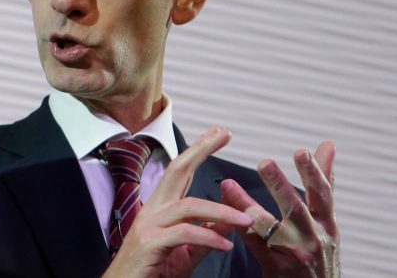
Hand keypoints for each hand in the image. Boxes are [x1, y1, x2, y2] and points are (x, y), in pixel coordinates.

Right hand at [103, 126, 253, 277]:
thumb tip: (230, 224)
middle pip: (177, 171)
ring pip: (189, 206)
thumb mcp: (184, 254)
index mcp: (160, 209)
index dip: (198, 151)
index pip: (180, 172)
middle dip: (201, 150)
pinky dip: (209, 238)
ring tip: (247, 220)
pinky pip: (185, 234)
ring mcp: (149, 225)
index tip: (218, 133)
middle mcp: (153, 211)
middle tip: (223, 133)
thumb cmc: (149, 274)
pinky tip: (226, 245)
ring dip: (222, 211)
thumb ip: (205, 238)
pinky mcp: (149, 244)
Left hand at [222, 141, 338, 276]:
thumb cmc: (318, 252)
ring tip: (230, 186)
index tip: (303, 151)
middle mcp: (314, 238)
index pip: (323, 194)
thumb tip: (328, 145)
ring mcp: (295, 254)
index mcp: (327, 223)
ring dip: (247, 205)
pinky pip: (254, 243)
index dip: (314, 172)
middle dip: (280, 186)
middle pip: (297, 209)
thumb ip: (323, 184)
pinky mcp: (277, 268)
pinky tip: (226, 209)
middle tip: (264, 163)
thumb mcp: (327, 221)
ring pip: (270, 228)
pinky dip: (239, 225)